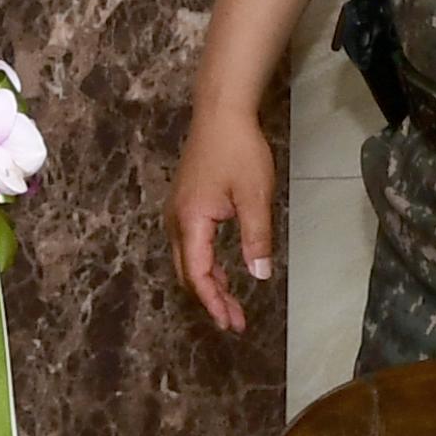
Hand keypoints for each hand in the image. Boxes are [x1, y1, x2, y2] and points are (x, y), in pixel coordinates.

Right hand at [167, 107, 275, 335]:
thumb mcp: (254, 196)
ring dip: (208, 284)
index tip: (231, 323)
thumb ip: (256, 238)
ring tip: (231, 304)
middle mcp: (176, 220)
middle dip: (210, 299)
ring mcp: (177, 211)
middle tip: (235, 321)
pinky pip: (189, 245)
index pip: (198, 273)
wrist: (221, 112)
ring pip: (187, 260)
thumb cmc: (239, 151)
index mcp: (191, 221)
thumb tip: (259, 276)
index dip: (214, 302)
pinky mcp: (184, 204)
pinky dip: (205, 265)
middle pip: (187, 272)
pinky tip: (221, 272)